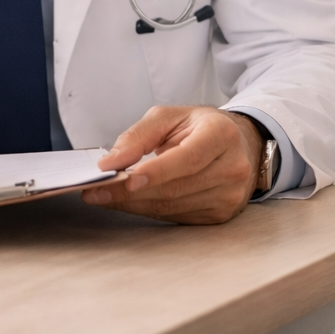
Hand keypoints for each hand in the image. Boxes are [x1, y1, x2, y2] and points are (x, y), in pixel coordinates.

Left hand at [84, 106, 262, 223]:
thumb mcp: (169, 117)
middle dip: (130, 192)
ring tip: (105, 195)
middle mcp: (232, 167)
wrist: (238, 144)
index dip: (156, 171)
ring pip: (173, 206)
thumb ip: (138, 136)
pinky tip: (132, 202)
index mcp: (222, 135)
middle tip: (96, 190)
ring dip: (134, 204)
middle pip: (176, 187)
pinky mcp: (221, 214)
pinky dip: (149, 209)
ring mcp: (229, 195)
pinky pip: (177, 216)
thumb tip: (110, 163)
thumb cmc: (199, 128)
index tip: (123, 177)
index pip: (188, 158)